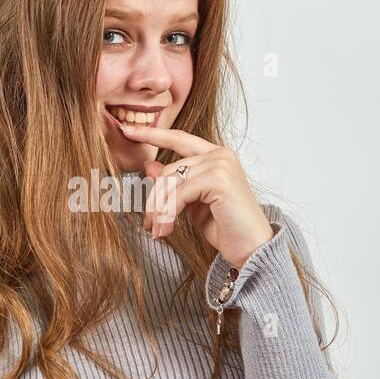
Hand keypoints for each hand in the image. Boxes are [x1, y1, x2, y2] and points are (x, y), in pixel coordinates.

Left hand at [119, 122, 274, 267]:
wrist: (252, 248)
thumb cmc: (226, 227)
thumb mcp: (192, 202)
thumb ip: (175, 183)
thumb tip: (149, 166)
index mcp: (216, 155)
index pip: (178, 138)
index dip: (152, 134)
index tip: (127, 130)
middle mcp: (220, 154)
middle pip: (169, 169)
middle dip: (153, 198)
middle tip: (147, 223)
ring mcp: (221, 164)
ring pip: (171, 182)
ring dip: (159, 209)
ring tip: (156, 230)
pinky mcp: (219, 180)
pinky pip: (180, 194)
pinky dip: (168, 213)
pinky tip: (167, 230)